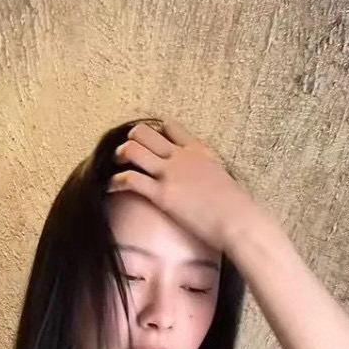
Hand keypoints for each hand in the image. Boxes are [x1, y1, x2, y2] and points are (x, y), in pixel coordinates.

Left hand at [106, 118, 257, 252]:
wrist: (238, 220)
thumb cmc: (237, 208)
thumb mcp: (224, 181)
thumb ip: (210, 176)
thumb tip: (210, 186)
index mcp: (198, 150)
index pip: (170, 128)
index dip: (156, 133)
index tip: (150, 145)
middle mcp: (181, 156)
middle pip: (145, 132)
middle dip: (132, 140)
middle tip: (127, 154)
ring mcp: (170, 173)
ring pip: (133, 149)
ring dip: (120, 155)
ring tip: (116, 167)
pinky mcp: (162, 194)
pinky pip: (130, 180)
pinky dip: (115, 182)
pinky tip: (110, 188)